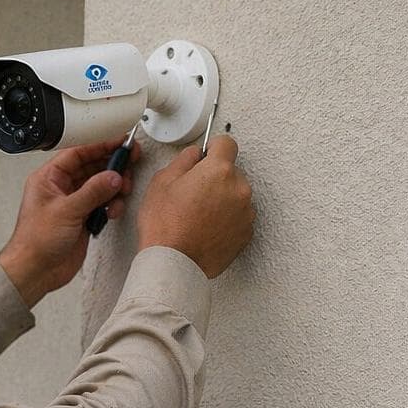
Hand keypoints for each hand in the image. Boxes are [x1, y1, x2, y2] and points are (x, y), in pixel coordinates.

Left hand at [0, 136, 139, 307]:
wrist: (35, 271)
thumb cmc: (35, 242)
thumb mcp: (66, 211)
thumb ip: (93, 191)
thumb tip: (112, 176)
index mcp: (48, 179)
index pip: (77, 153)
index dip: (100, 145)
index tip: (120, 142)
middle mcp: (60, 189)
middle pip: (92, 167)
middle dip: (111, 166)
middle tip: (129, 164)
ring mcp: (72, 204)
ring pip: (100, 186)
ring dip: (114, 187)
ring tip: (122, 191)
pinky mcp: (82, 219)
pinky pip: (102, 204)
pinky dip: (111, 205)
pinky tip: (112, 211)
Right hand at [137, 135, 254, 277]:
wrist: (173, 263)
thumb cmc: (165, 227)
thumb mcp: (161, 182)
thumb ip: (183, 160)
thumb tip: (194, 155)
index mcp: (219, 171)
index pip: (227, 143)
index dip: (213, 147)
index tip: (207, 155)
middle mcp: (239, 188)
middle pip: (230, 172)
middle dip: (214, 179)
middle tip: (192, 194)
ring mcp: (245, 212)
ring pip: (235, 195)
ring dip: (222, 200)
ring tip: (197, 215)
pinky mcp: (246, 233)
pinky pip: (238, 217)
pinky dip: (226, 220)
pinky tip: (205, 228)